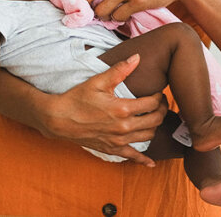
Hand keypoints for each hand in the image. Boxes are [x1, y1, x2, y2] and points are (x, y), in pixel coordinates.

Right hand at [38, 54, 167, 165]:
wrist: (58, 119)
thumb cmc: (77, 98)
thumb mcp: (98, 81)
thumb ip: (120, 70)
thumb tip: (137, 57)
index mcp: (122, 109)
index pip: (152, 104)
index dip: (159, 97)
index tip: (158, 92)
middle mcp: (123, 127)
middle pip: (155, 120)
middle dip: (162, 110)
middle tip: (161, 103)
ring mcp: (118, 140)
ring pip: (148, 136)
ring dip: (155, 126)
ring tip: (154, 117)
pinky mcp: (111, 149)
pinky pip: (132, 157)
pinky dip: (143, 160)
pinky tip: (151, 163)